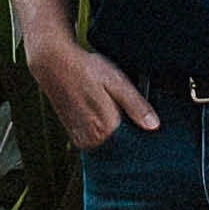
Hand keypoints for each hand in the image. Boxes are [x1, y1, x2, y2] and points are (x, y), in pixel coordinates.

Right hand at [21, 28, 156, 153]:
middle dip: (131, 133)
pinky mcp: (76, 137)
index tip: (147, 123)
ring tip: (111, 108)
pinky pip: (98, 142)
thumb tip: (154, 126)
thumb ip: (136, 105)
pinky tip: (104, 114)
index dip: (143, 132)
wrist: (54, 63)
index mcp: (107, 128)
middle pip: (123, 146)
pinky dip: (104, 133)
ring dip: (117, 133)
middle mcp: (93, 139)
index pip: (135, 143)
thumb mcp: (117, 82)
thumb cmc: (86, 69)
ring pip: (110, 145)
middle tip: (127, 110)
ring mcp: (83, 140)